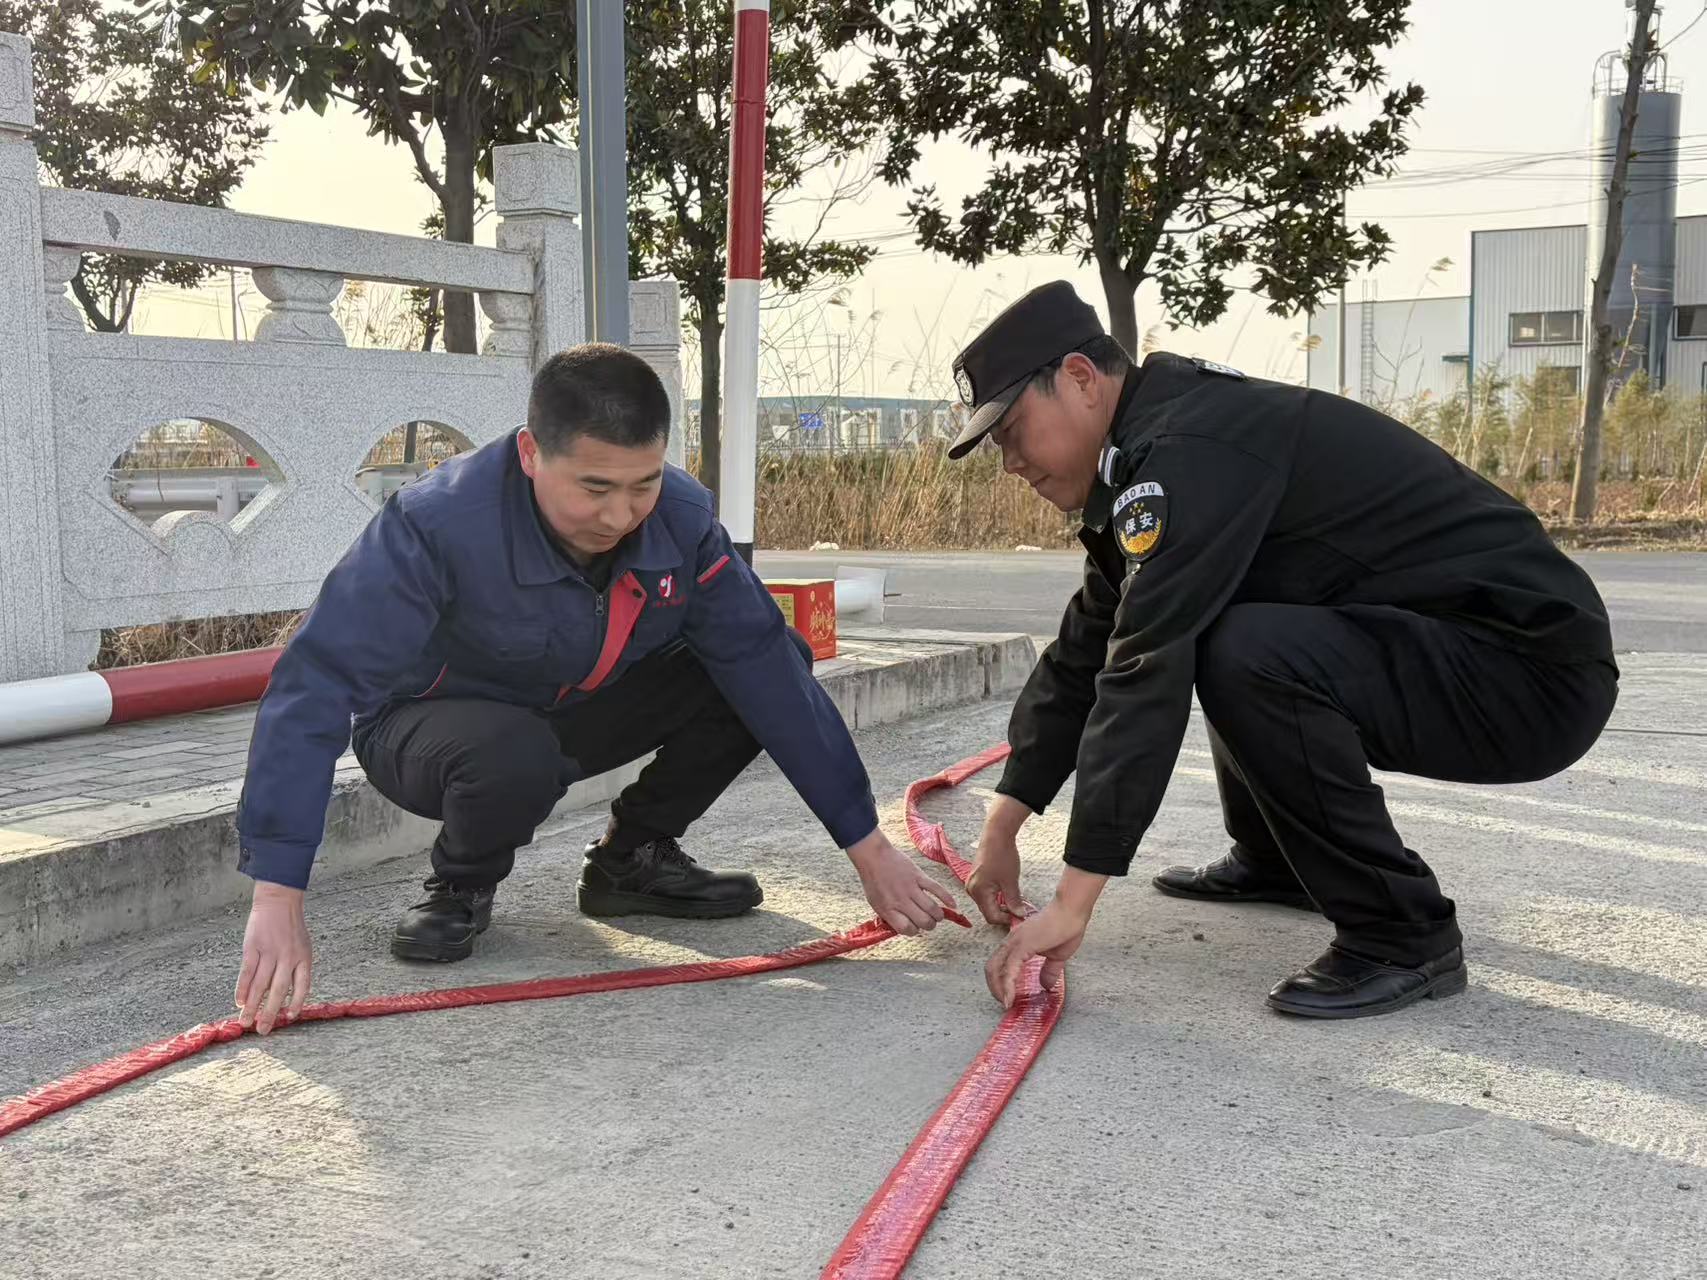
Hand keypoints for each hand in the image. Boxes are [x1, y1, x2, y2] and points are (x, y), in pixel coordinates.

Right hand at [236, 881, 312, 1035]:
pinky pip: (247, 972)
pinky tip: (239, 1001)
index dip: (296, 1003)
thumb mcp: (303, 947)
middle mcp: (288, 957)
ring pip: (260, 985)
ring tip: (245, 1022)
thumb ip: (297, 969)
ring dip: (252, 1006)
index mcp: (304, 958)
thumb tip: (287, 998)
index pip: (303, 986)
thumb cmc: (291, 929)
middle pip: (279, 990)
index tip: (289, 1017)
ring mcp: (270, 952)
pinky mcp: (253, 948)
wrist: (279, 902)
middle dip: (270, 1013)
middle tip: (262, 1031)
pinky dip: (242, 988)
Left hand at [847, 829, 957, 935]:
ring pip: (932, 908)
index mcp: (888, 910)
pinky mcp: (919, 876)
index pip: (907, 929)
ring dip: (938, 915)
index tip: (915, 927)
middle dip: (929, 925)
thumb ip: (889, 916)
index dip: (914, 931)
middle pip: (923, 921)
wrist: (874, 857)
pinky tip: (953, 905)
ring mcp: (910, 888)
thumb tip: (905, 927)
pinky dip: (947, 898)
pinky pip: (936, 889)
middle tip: (929, 922)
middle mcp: (900, 901)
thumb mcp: (875, 903)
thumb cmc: (873, 881)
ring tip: (937, 915)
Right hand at [967, 810, 1026, 926]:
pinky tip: (1007, 893)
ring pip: (987, 903)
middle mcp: (971, 890)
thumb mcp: (1011, 881)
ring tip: (1015, 901)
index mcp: (978, 892)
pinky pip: (985, 895)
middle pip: (988, 911)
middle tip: (1019, 910)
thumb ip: (1014, 901)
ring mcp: (972, 884)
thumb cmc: (1003, 855)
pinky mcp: (976, 879)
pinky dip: (996, 897)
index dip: (1006, 920)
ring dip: (1000, 905)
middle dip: (1003, 913)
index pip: (991, 917)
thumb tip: (1020, 915)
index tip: (1020, 917)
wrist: (996, 834)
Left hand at [985, 868, 1107, 1007]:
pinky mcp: (1023, 945)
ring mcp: (1015, 942)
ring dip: (998, 989)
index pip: (999, 963)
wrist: (1072, 911)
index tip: (1007, 996)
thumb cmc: (1066, 928)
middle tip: (1005, 1002)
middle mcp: (1011, 941)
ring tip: (1006, 1003)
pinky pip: (1009, 969)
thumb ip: (1049, 970)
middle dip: (994, 987)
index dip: (999, 981)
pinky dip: (1007, 985)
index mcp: (1017, 943)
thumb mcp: (1057, 956)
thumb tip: (1046, 986)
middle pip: (991, 967)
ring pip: (995, 968)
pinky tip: (1010, 997)